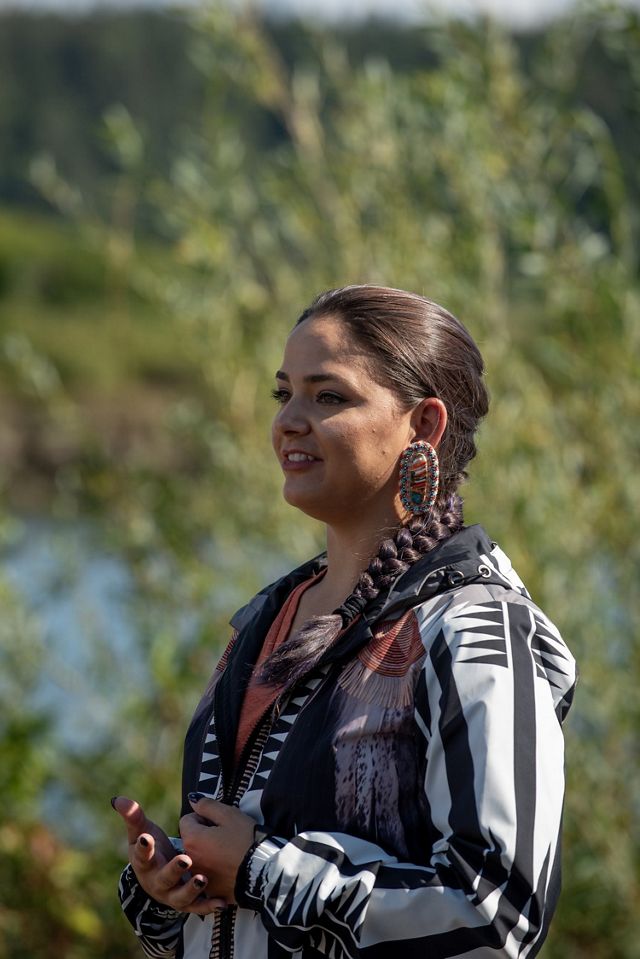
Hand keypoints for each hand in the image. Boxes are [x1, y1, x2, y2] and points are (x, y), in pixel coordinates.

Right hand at [112, 795, 225, 914]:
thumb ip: (133, 817)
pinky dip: (209, 906)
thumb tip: (118, 799)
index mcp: (145, 863)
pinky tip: (221, 902)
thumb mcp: (142, 832)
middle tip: (185, 860)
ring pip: (180, 897)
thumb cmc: (152, 848)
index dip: (143, 847)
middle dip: (173, 870)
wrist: (157, 877)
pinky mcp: (187, 903)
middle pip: (164, 878)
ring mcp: (172, 894)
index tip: (146, 838)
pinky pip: (198, 907)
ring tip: (202, 879)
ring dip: (191, 890)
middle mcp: (157, 882)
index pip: (141, 855)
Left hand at [179, 794, 256, 903]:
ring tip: (229, 852)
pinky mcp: (210, 891)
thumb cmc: (246, 839)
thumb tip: (193, 800)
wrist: (263, 872)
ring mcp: (199, 878)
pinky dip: (215, 871)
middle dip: (203, 835)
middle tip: (225, 836)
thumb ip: (207, 805)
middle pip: (190, 840)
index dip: (202, 817)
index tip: (218, 822)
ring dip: (207, 853)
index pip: (186, 820)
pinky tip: (230, 867)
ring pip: (198, 858)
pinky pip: (208, 876)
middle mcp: (190, 861)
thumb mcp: (229, 814)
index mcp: (192, 839)